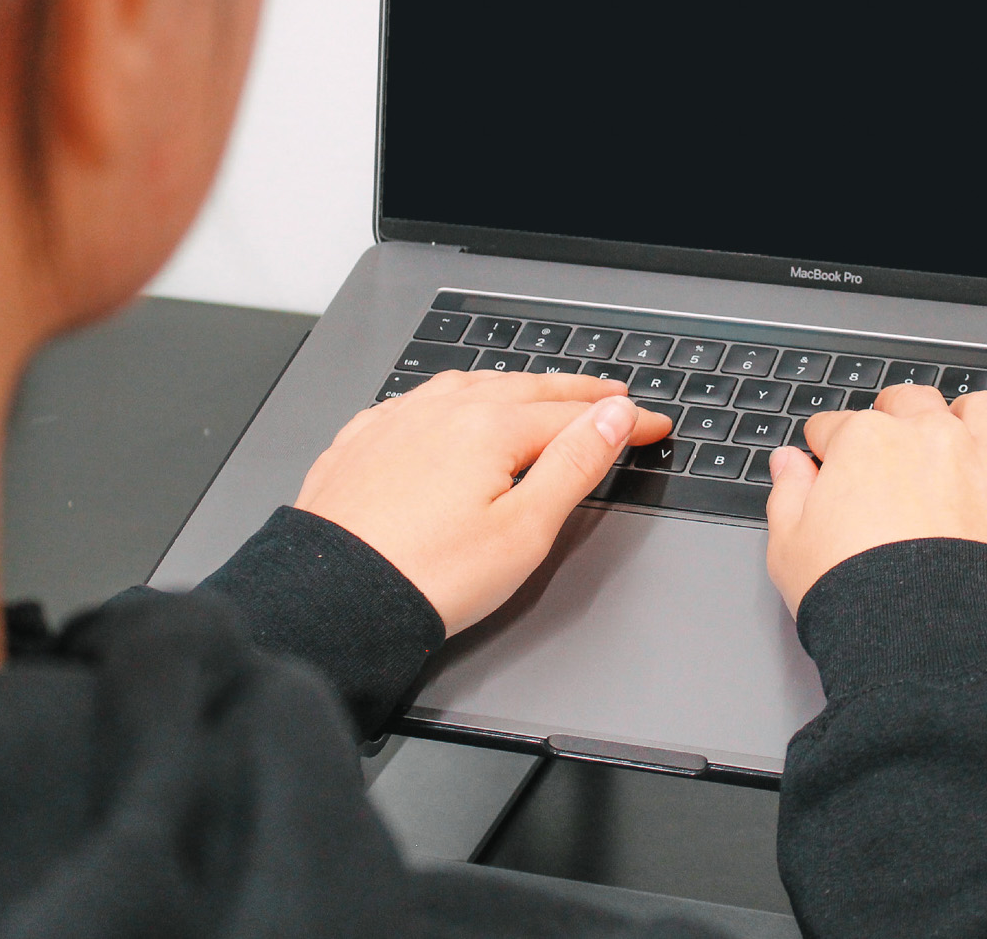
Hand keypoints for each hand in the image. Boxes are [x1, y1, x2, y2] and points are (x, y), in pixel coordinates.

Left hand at [294, 371, 671, 633]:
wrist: (332, 599)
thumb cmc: (427, 576)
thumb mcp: (525, 530)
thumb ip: (575, 464)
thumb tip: (614, 417)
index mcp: (489, 425)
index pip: (576, 414)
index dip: (623, 420)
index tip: (653, 425)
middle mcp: (442, 408)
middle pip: (527, 389)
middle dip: (577, 393)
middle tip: (613, 397)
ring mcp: (398, 420)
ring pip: (471, 386)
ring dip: (517, 387)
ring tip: (543, 394)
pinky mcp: (363, 441)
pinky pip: (420, 402)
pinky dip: (455, 399)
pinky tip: (455, 409)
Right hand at [764, 384, 986, 613]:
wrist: (926, 641)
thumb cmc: (856, 594)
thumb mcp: (790, 546)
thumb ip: (788, 494)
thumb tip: (788, 464)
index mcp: (867, 442)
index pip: (836, 426)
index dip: (827, 445)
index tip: (826, 460)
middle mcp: (932, 439)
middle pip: (912, 402)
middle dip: (896, 412)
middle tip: (890, 437)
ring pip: (986, 411)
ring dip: (972, 418)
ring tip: (964, 435)